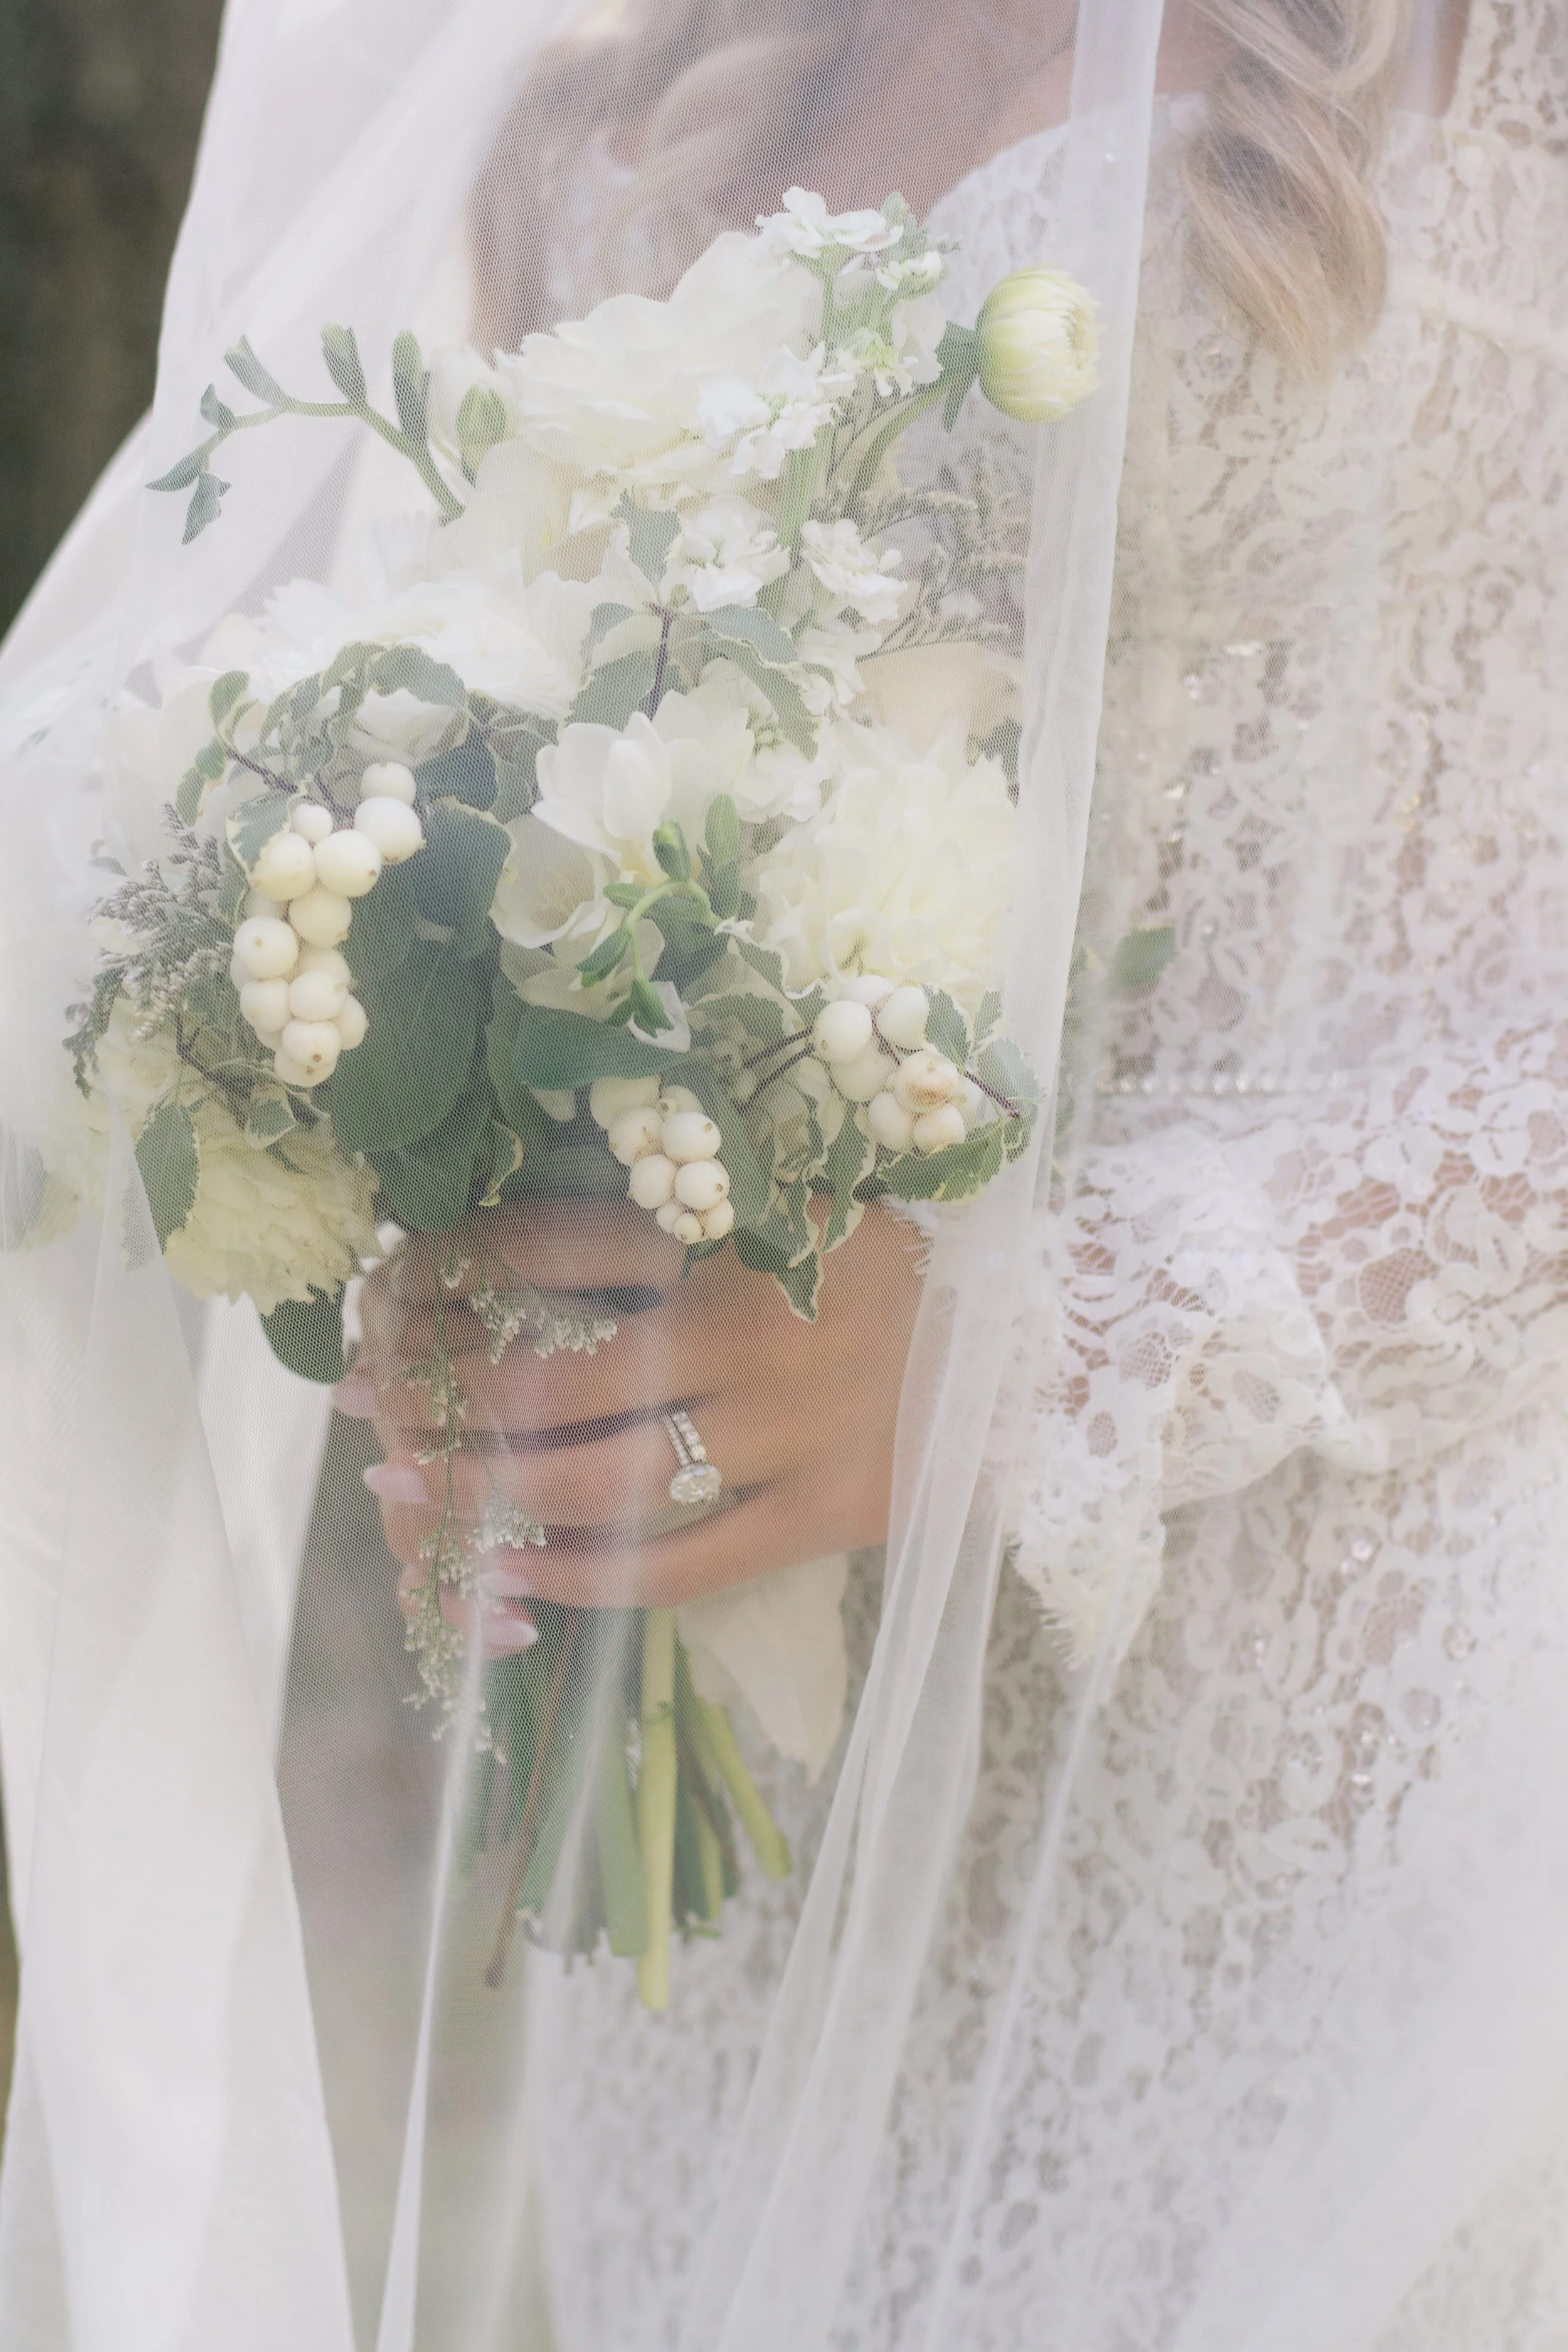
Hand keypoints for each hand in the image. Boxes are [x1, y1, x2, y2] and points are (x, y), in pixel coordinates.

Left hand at [340, 1198, 923, 1637]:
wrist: (1051, 1325)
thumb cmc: (893, 1248)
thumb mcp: (787, 1186)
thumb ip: (672, 1203)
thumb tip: (510, 1233)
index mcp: (740, 1224)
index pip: (551, 1246)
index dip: (447, 1270)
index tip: (382, 1289)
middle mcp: (755, 1328)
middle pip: (553, 1375)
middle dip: (437, 1392)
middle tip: (361, 1399)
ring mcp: (797, 1431)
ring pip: (602, 1482)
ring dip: (485, 1492)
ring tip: (405, 1490)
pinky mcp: (834, 1511)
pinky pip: (686, 1565)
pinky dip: (586, 1579)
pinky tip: (512, 1576)